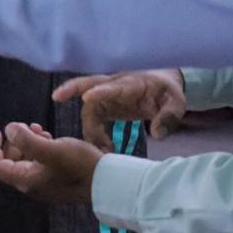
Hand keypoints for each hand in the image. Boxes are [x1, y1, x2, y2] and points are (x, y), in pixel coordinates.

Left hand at [0, 123, 101, 203]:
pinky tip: (47, 135)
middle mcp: (32, 183)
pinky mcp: (55, 177)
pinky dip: (37, 146)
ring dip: (25, 142)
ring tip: (36, 128)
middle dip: (10, 141)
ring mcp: (44, 181)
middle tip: (22, 126)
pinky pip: (38, 160)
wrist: (106, 181)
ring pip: (23, 159)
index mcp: (26, 180)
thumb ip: (27, 140)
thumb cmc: (79, 165)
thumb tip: (8, 129)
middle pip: (8, 162)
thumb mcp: (51, 149)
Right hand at [53, 69, 185, 150]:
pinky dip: (91, 132)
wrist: (163, 85)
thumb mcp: (176, 103)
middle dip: (72, 88)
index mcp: (132, 83)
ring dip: (89, 129)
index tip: (87, 97)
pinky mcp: (105, 105)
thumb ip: (169, 117)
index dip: (101, 92)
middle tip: (56, 96)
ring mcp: (108, 94)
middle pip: (89, 83)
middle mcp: (115, 85)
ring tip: (101, 149)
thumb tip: (157, 134)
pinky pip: (91, 116)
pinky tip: (100, 146)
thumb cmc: (167, 92)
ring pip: (88, 107)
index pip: (115, 86)